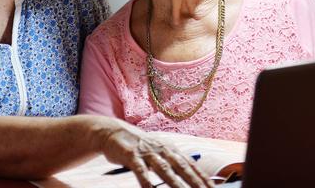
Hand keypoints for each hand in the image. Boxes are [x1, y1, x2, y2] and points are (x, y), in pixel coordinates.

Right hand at [92, 117, 213, 187]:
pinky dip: (146, 181)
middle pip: (181, 167)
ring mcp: (146, 151)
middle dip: (194, 181)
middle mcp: (161, 149)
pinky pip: (140, 170)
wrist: (112, 131)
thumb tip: (188, 176)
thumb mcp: (156, 151)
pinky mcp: (131, 155)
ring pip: (164, 168)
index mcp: (169, 148)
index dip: (201, 177)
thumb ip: (171, 162)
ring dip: (175, 182)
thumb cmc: (137, 145)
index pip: (190, 164)